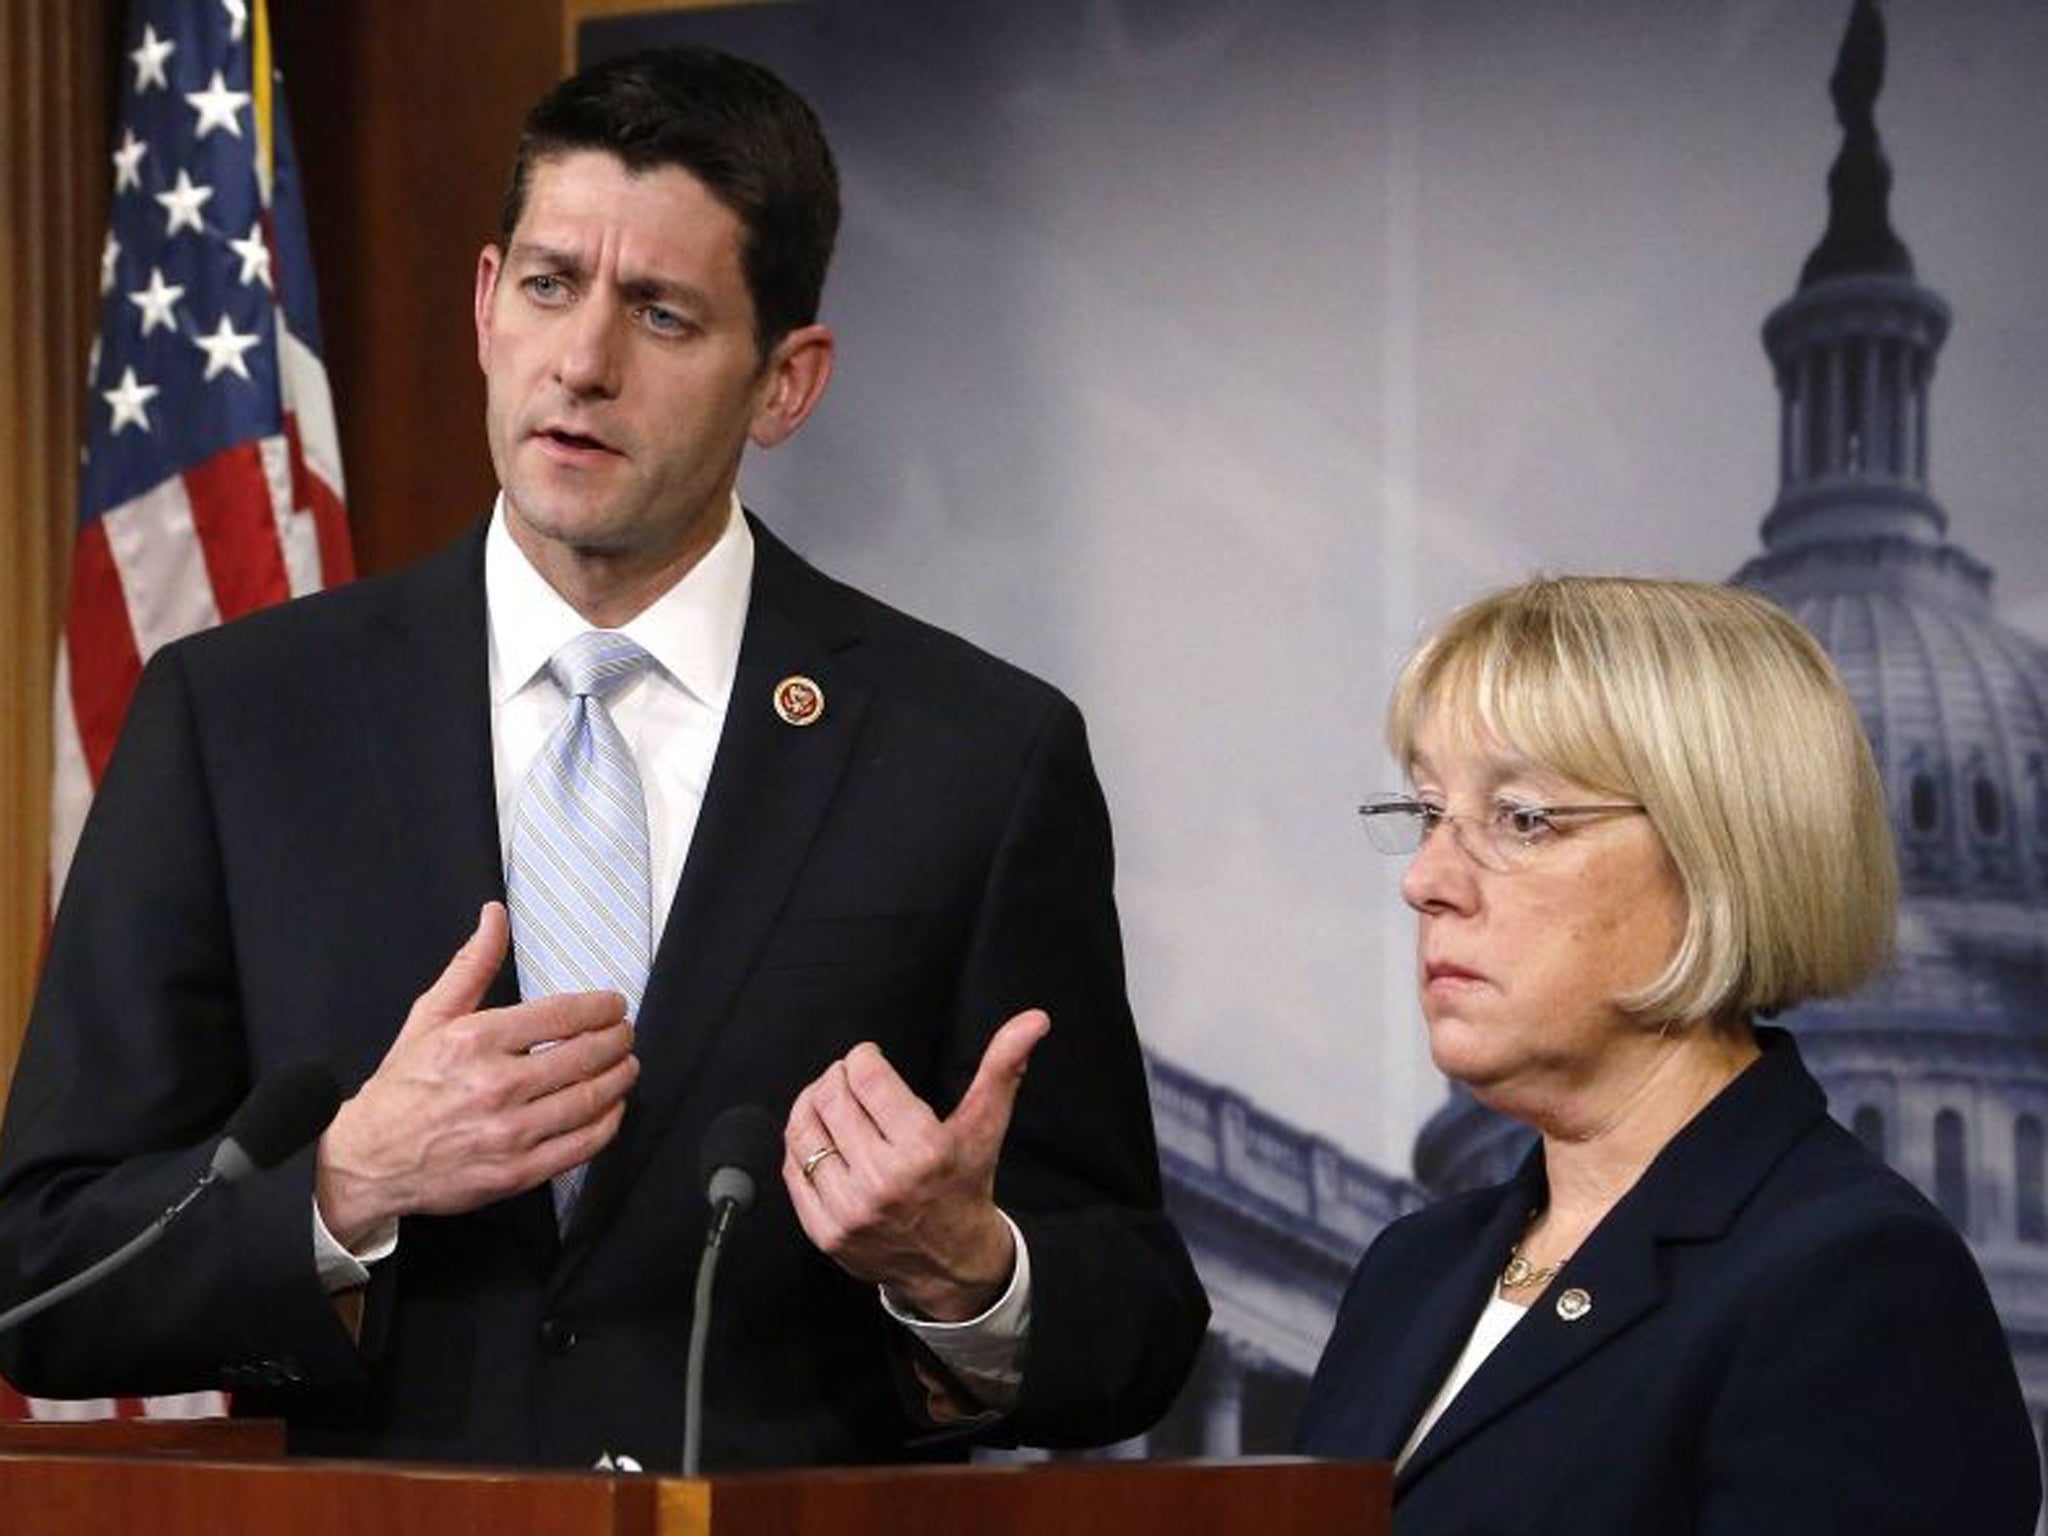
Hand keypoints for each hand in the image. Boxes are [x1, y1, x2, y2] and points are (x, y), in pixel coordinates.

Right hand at [314, 902, 638, 1247]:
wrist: (368, 1160)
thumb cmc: (403, 1086)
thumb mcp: (431, 1017)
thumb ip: (472, 966)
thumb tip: (495, 915)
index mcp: (475, 1040)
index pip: (562, 1015)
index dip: (600, 1007)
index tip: (613, 1006)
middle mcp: (495, 1085)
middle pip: (584, 1055)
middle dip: (617, 1040)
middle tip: (624, 1033)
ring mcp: (508, 1133)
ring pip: (589, 1099)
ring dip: (619, 1078)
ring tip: (626, 1065)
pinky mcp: (516, 1172)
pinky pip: (581, 1146)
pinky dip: (607, 1124)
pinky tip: (611, 1108)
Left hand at [783, 1009, 1049, 1321]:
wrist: (952, 1265)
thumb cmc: (966, 1185)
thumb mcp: (986, 1125)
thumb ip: (1003, 1066)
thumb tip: (1034, 1019)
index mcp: (923, 1148)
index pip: (866, 1076)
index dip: (863, 1057)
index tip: (870, 1060)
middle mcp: (883, 1180)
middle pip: (830, 1097)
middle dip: (836, 1076)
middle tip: (849, 1078)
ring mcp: (850, 1209)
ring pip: (804, 1131)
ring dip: (812, 1104)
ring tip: (830, 1100)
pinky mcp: (825, 1231)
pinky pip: (792, 1169)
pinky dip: (802, 1145)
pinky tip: (822, 1138)